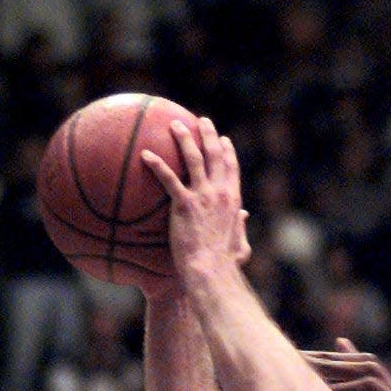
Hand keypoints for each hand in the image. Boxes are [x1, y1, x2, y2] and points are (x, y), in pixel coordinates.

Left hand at [142, 118, 245, 281]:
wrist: (211, 269)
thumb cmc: (225, 263)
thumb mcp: (241, 244)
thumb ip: (242, 227)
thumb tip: (245, 216)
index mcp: (233, 200)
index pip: (232, 168)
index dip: (228, 151)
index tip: (223, 139)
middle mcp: (220, 192)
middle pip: (214, 155)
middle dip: (208, 134)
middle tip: (201, 121)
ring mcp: (203, 196)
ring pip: (193, 158)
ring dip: (184, 138)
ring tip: (174, 124)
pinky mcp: (184, 204)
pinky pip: (168, 178)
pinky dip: (157, 164)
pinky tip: (145, 154)